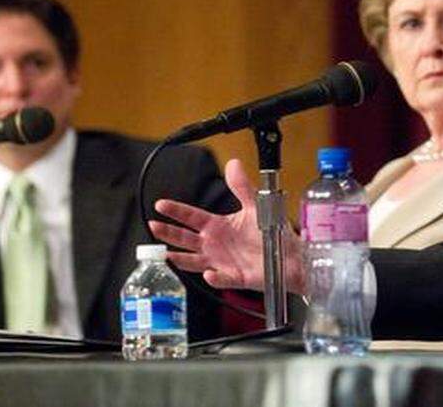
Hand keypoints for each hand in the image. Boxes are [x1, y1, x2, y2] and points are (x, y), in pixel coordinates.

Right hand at [149, 158, 303, 291]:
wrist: (289, 256)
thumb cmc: (270, 233)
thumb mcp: (255, 206)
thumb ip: (242, 187)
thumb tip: (233, 164)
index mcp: (218, 227)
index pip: (191, 217)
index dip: (176, 211)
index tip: (161, 205)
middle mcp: (215, 245)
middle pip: (185, 239)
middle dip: (168, 232)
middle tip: (153, 226)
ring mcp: (222, 262)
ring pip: (194, 262)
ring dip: (180, 259)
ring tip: (167, 255)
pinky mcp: (235, 277)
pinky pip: (222, 279)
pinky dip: (216, 277)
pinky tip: (210, 273)